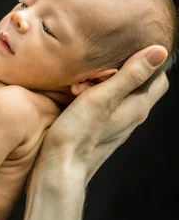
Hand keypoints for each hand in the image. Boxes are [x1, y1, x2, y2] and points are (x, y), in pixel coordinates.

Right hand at [33, 45, 168, 182]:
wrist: (58, 169)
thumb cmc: (78, 134)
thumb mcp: (102, 98)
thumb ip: (130, 75)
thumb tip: (160, 51)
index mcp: (137, 108)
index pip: (158, 79)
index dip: (149, 61)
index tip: (127, 50)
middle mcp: (131, 118)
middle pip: (136, 86)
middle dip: (121, 70)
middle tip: (97, 66)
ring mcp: (115, 127)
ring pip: (118, 96)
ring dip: (103, 84)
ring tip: (80, 81)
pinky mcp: (99, 132)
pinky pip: (103, 107)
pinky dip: (93, 96)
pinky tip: (74, 95)